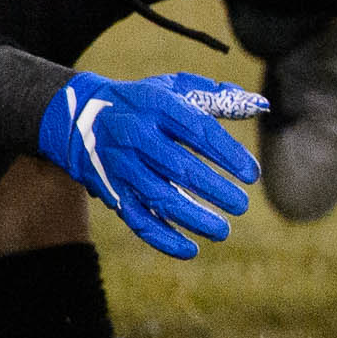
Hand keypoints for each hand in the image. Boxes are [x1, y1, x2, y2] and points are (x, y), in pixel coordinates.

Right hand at [36, 71, 262, 260]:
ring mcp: (120, 165)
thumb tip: (260, 105)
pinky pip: (136, 219)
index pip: (199, 130)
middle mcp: (135, 135)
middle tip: (241, 205)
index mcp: (157, 105)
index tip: (253, 174)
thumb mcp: (174, 87)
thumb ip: (217, 97)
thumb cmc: (143, 102)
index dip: (228, 153)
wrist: (77, 117)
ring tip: (223, 230)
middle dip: (214, 190)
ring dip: (193, 218)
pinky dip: (162, 238)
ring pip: (158, 198)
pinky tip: (190, 249)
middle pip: (179, 168)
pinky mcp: (110, 190)